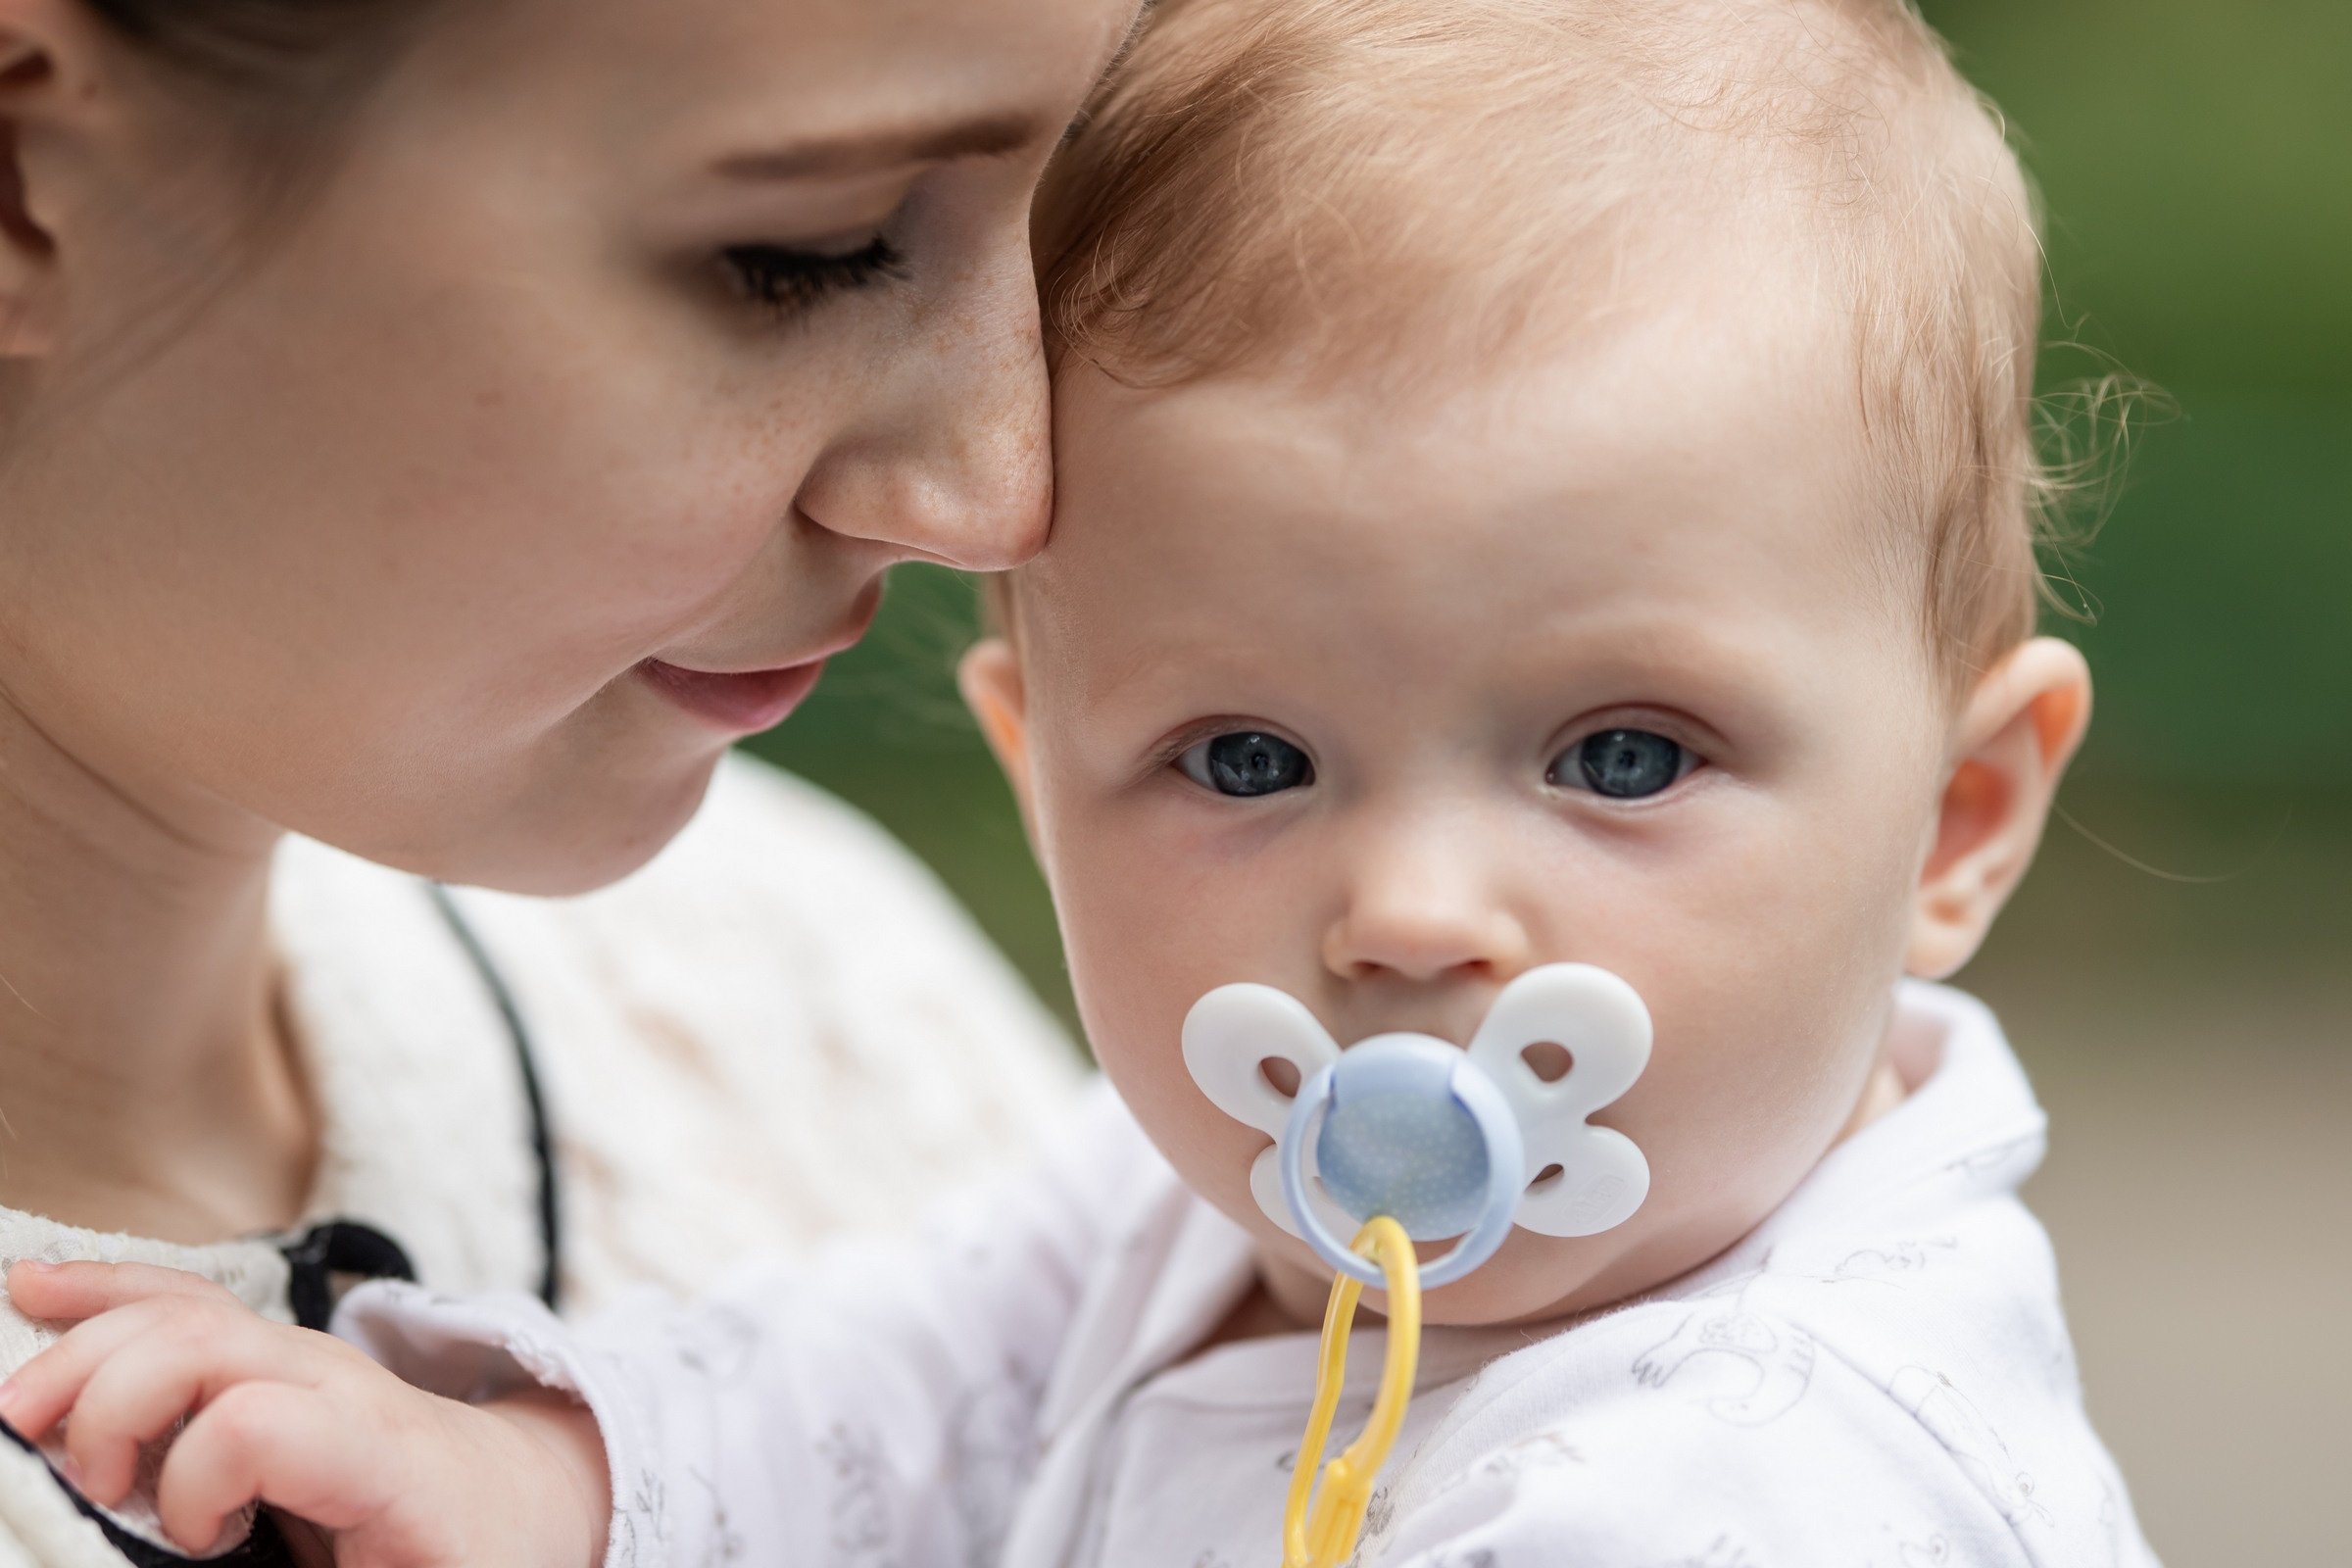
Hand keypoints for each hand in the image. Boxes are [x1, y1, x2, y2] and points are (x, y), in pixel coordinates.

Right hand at [0, 1262, 608, 1567]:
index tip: (201, 1546)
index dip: (197, 1482)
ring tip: (20, 1414)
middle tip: (82, 1484)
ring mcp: (302, 1359)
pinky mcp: (273, 1360)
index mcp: (379, 1453)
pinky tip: (37, 1289)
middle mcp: (337, 1383)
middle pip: (203, 1343)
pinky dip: (108, 1297)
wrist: (521, 1496)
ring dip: (86, 1352)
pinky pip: (186, 1305)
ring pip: (183, 1313)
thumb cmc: (479, 1553)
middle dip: (110, 1404)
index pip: (258, 1423)